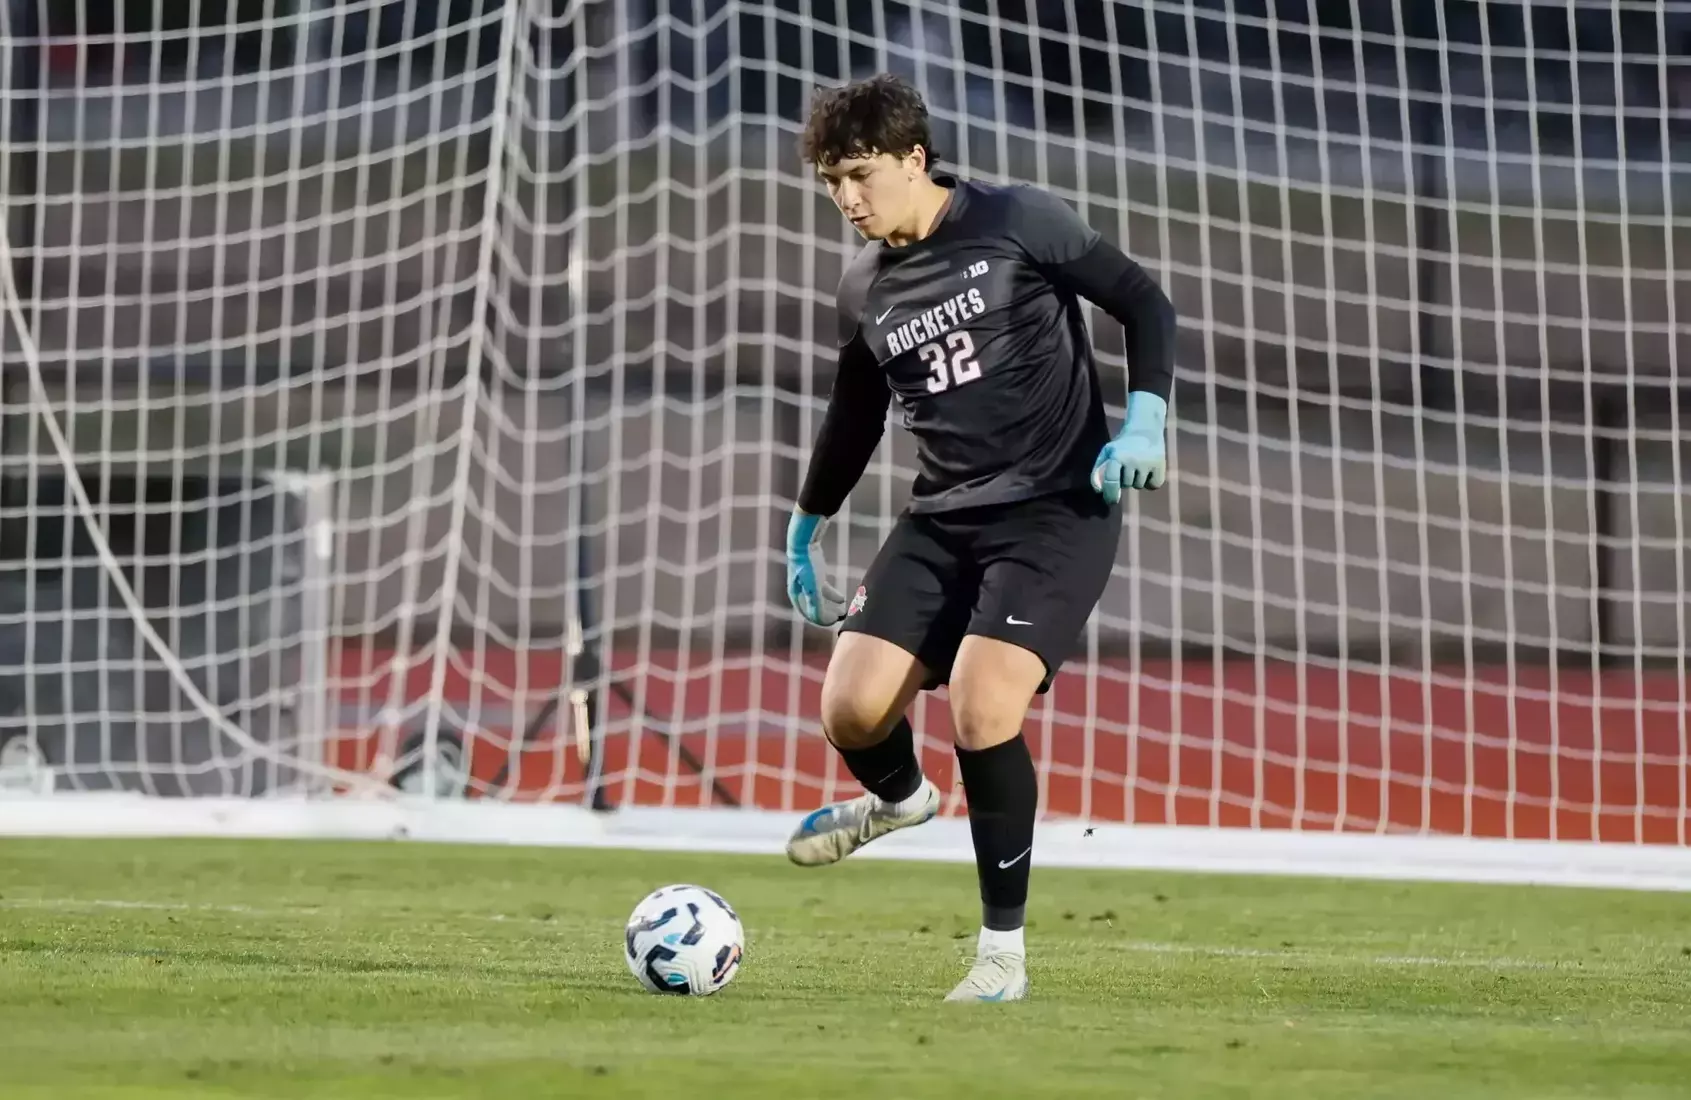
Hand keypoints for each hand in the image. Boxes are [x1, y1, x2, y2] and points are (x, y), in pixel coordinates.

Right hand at [785, 510, 847, 626]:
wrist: (804, 542)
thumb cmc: (807, 565)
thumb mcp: (813, 588)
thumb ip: (817, 606)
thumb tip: (824, 621)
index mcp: (796, 596)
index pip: (808, 614)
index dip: (821, 620)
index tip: (834, 622)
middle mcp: (800, 591)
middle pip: (814, 608)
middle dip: (828, 614)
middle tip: (840, 618)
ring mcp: (807, 583)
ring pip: (820, 600)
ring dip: (832, 606)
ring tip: (843, 610)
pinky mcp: (815, 575)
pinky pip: (824, 590)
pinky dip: (833, 596)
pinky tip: (842, 599)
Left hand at [1090, 392, 1167, 501]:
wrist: (1145, 429)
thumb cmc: (1122, 445)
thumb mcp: (1107, 452)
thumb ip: (1098, 471)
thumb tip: (1098, 490)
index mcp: (1116, 456)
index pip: (1111, 481)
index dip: (1110, 494)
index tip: (1111, 501)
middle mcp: (1132, 460)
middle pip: (1126, 485)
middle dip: (1125, 480)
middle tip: (1128, 465)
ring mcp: (1147, 463)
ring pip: (1139, 486)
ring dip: (1137, 480)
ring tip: (1138, 464)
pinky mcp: (1160, 466)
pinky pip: (1153, 486)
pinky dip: (1151, 482)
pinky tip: (1149, 469)